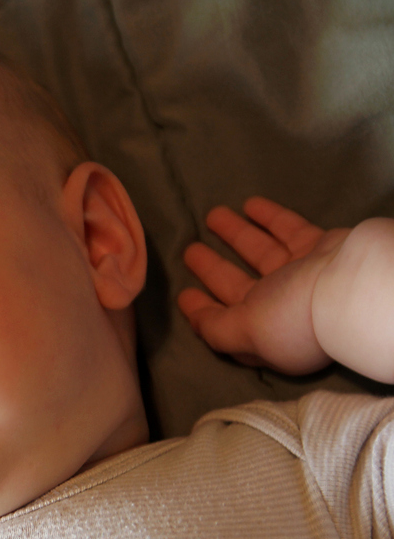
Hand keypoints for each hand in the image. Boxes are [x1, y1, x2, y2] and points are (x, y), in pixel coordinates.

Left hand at [179, 196, 349, 374]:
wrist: (355, 286)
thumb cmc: (293, 315)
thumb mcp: (246, 332)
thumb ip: (218, 329)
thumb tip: (198, 323)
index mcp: (264, 335)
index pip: (225, 324)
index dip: (202, 313)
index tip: (183, 295)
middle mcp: (283, 309)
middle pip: (240, 286)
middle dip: (213, 270)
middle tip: (189, 250)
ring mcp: (302, 277)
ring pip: (262, 253)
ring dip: (236, 234)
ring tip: (212, 215)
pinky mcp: (320, 249)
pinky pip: (289, 231)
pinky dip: (270, 217)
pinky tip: (249, 204)